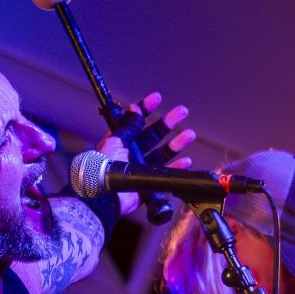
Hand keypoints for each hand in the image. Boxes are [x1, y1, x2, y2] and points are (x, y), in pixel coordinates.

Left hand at [101, 91, 194, 215]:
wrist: (107, 194)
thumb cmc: (105, 167)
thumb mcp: (116, 140)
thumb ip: (128, 126)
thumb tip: (135, 110)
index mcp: (121, 140)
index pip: (135, 120)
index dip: (146, 108)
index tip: (156, 99)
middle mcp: (131, 152)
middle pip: (153, 134)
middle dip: (168, 122)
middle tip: (181, 112)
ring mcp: (140, 167)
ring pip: (162, 152)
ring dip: (176, 143)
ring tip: (189, 135)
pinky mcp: (147, 183)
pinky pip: (165, 173)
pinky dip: (176, 167)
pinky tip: (185, 161)